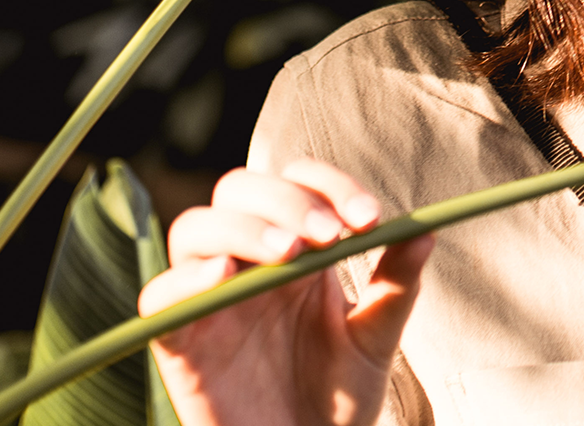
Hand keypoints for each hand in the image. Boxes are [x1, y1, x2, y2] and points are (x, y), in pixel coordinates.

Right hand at [138, 159, 435, 425]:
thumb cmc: (337, 399)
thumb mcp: (376, 339)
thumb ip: (396, 285)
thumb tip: (425, 230)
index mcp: (295, 249)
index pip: (297, 182)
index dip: (329, 186)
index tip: (369, 218)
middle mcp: (247, 262)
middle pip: (238, 190)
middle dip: (286, 200)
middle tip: (329, 236)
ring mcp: (208, 298)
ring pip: (194, 228)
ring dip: (243, 228)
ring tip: (290, 255)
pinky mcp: (179, 342)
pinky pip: (158, 296)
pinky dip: (185, 279)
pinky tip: (225, 276)